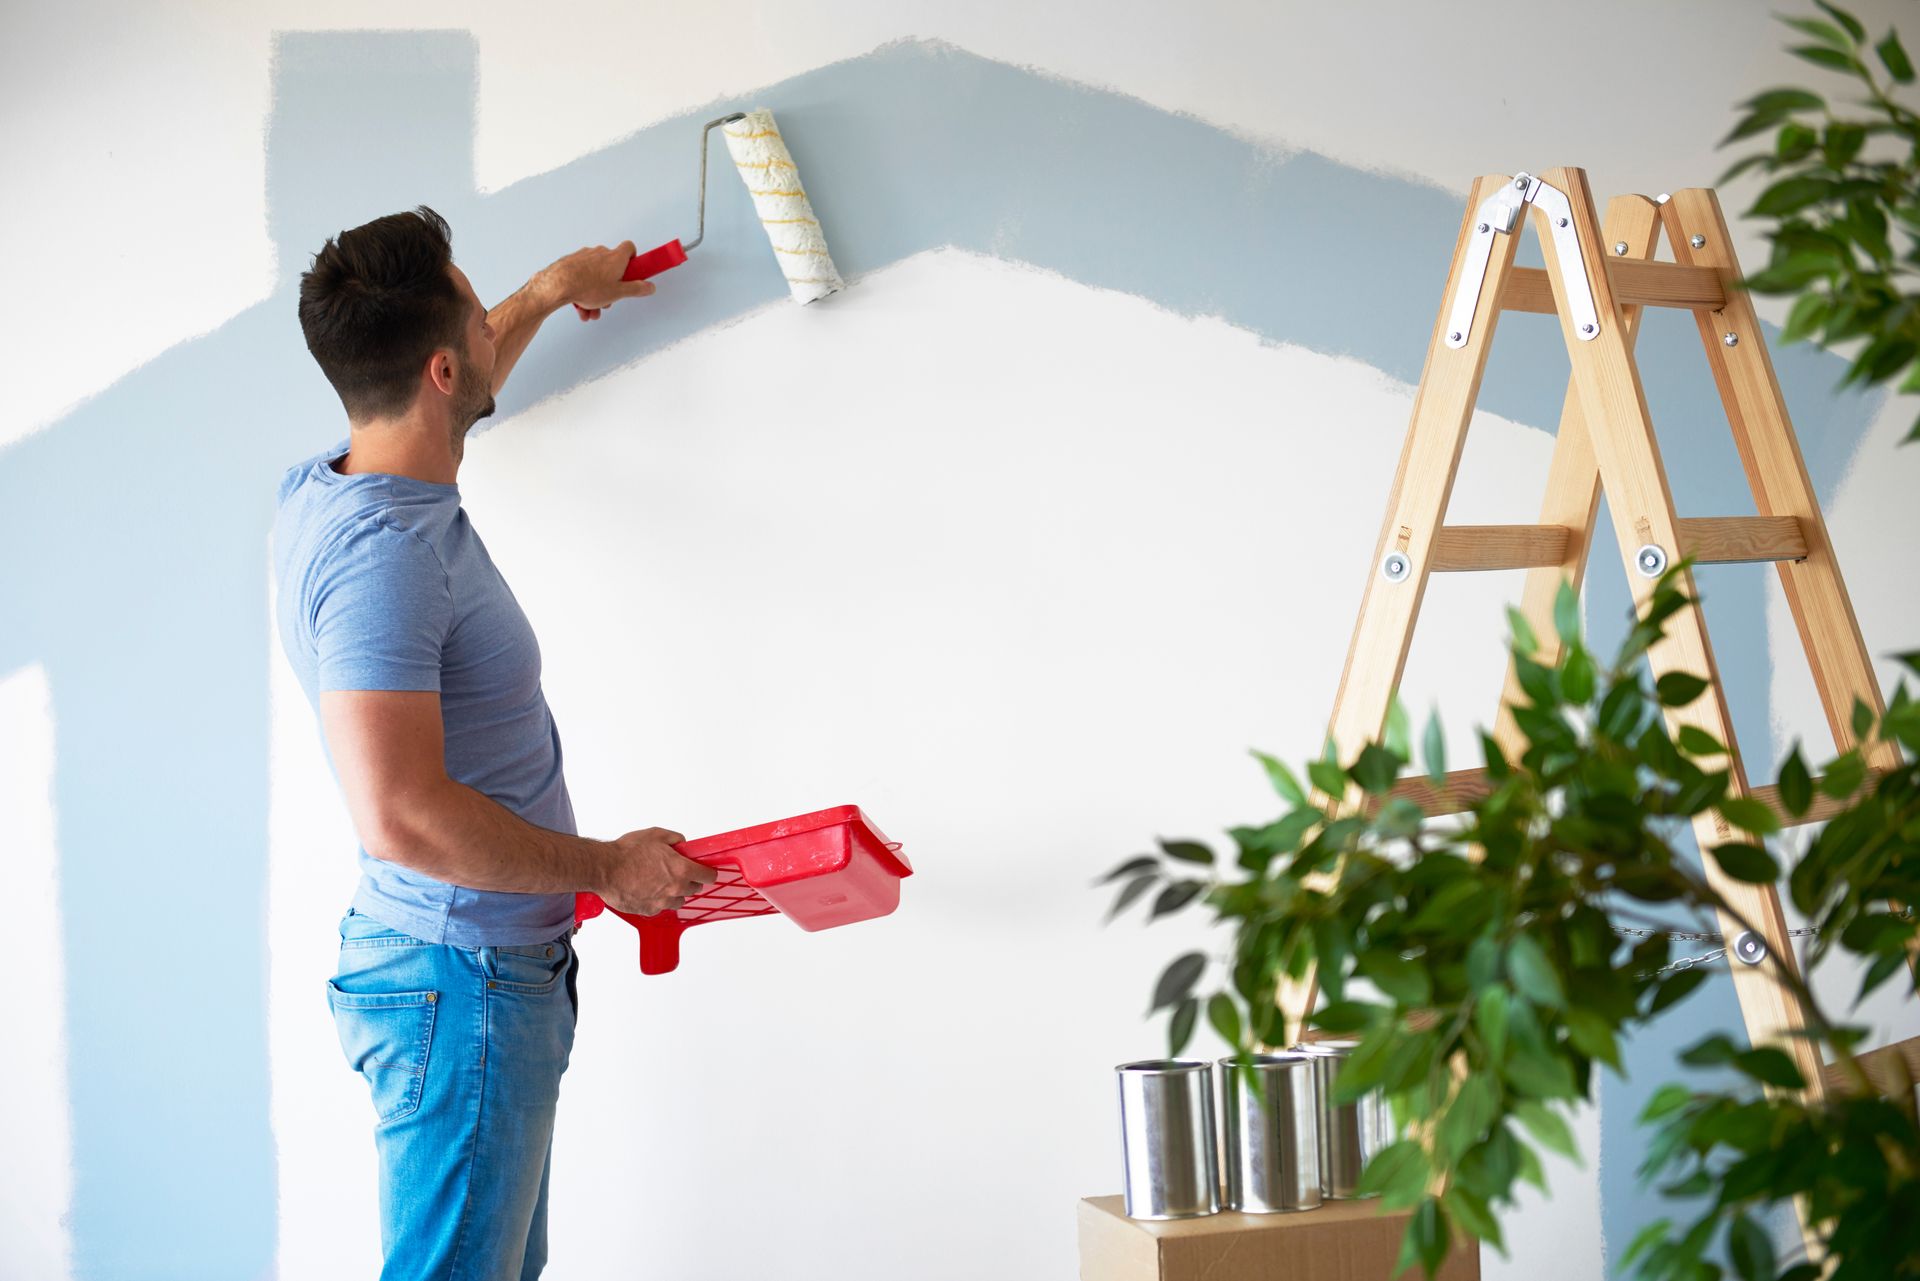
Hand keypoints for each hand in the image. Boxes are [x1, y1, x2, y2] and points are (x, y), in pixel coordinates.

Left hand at [535, 241, 657, 321]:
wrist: (558, 285)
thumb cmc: (587, 286)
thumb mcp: (618, 293)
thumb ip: (636, 289)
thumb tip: (649, 286)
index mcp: (615, 258)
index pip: (629, 248)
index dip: (633, 259)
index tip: (634, 271)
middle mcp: (600, 253)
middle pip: (612, 268)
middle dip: (611, 287)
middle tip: (609, 300)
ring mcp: (584, 257)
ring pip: (595, 277)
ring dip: (596, 295)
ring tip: (592, 310)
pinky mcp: (571, 263)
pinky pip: (582, 278)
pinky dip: (583, 292)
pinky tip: (581, 307)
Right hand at [598, 826, 716, 916]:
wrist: (605, 869)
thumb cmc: (627, 852)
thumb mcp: (656, 835)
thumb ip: (675, 839)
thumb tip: (682, 843)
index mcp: (681, 870)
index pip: (708, 876)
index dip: (708, 872)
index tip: (706, 871)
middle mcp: (675, 889)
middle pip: (694, 889)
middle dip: (689, 880)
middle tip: (677, 872)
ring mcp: (662, 902)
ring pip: (678, 900)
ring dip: (674, 892)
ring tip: (660, 881)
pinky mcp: (649, 910)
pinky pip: (660, 907)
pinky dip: (657, 900)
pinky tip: (646, 889)